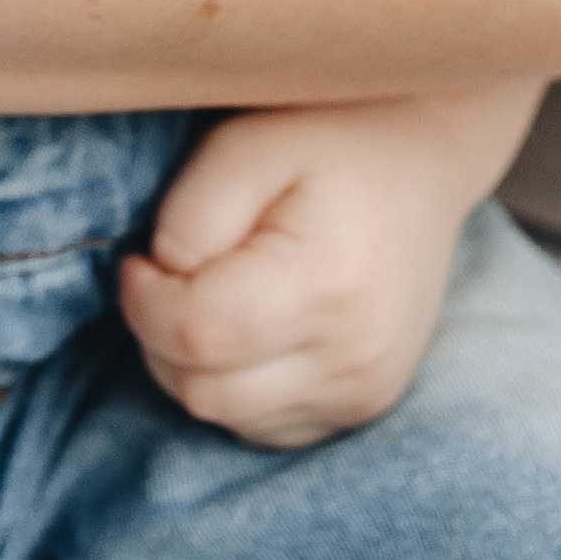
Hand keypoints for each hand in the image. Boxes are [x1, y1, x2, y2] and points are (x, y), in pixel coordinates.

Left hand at [119, 83, 543, 447]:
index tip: (138, 261)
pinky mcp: (364, 405)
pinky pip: (264, 424)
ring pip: (227, 416)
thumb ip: (188, 224)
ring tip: (214, 292)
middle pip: (203, 392)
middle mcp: (354, 359)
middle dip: (161, 338)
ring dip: (196, 366)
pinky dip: (236, 386)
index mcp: (326, 288)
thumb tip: (157, 289)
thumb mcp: (242, 147)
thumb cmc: (326, 135)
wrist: (423, 153)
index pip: (195, 337)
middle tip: (169, 275)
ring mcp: (365, 392)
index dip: (143, 302)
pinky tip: (250, 325)